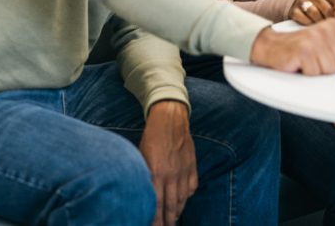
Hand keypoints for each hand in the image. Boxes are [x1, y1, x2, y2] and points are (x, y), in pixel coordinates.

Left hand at [139, 100, 197, 224]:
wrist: (169, 118)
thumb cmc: (151, 137)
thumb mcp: (141, 156)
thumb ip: (145, 176)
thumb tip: (144, 196)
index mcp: (156, 173)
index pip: (156, 205)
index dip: (155, 220)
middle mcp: (171, 175)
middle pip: (171, 207)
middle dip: (167, 222)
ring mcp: (184, 171)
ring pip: (182, 200)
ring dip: (177, 212)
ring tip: (173, 220)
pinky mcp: (192, 166)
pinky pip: (192, 188)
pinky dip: (187, 197)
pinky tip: (183, 201)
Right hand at [249, 18, 334, 74]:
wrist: (272, 46)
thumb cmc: (299, 48)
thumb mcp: (325, 46)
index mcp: (333, 26)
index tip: (329, 58)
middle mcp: (324, 30)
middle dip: (329, 68)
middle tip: (315, 60)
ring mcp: (313, 40)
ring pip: (329, 70)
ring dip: (317, 71)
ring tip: (307, 62)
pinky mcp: (302, 51)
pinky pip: (314, 73)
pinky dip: (306, 73)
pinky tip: (299, 64)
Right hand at [289, 0, 334, 24]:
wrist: (296, 3)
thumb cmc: (316, 4)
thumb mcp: (325, 1)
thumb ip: (334, 7)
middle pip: (325, 6)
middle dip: (332, 17)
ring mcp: (301, 1)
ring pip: (314, 13)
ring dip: (321, 21)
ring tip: (324, 26)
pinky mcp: (294, 10)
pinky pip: (304, 19)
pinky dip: (310, 24)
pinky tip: (313, 26)